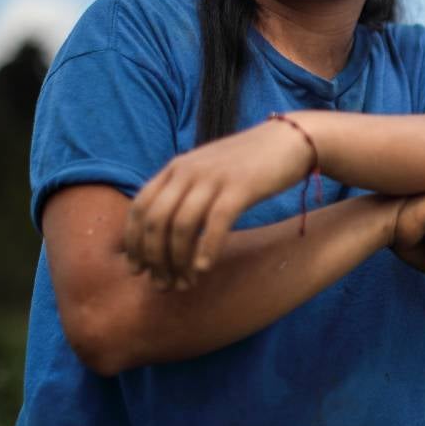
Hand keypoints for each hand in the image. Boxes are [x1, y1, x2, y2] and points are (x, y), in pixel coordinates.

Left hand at [123, 119, 312, 289]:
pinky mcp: (241, 186)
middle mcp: (188, 170)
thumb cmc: (249, 163)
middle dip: (154, 259)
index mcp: (176, 167)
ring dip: (178, 261)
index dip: (133, 243)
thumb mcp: (208, 170)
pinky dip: (206, 249)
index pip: (139, 208)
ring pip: (181, 226)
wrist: (291, 140)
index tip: (137, 270)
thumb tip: (162, 229)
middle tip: (162, 285)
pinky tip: (205, 269)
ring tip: (184, 284)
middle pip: (155, 221)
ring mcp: (214, 177)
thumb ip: (184, 191)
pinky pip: (215, 223)